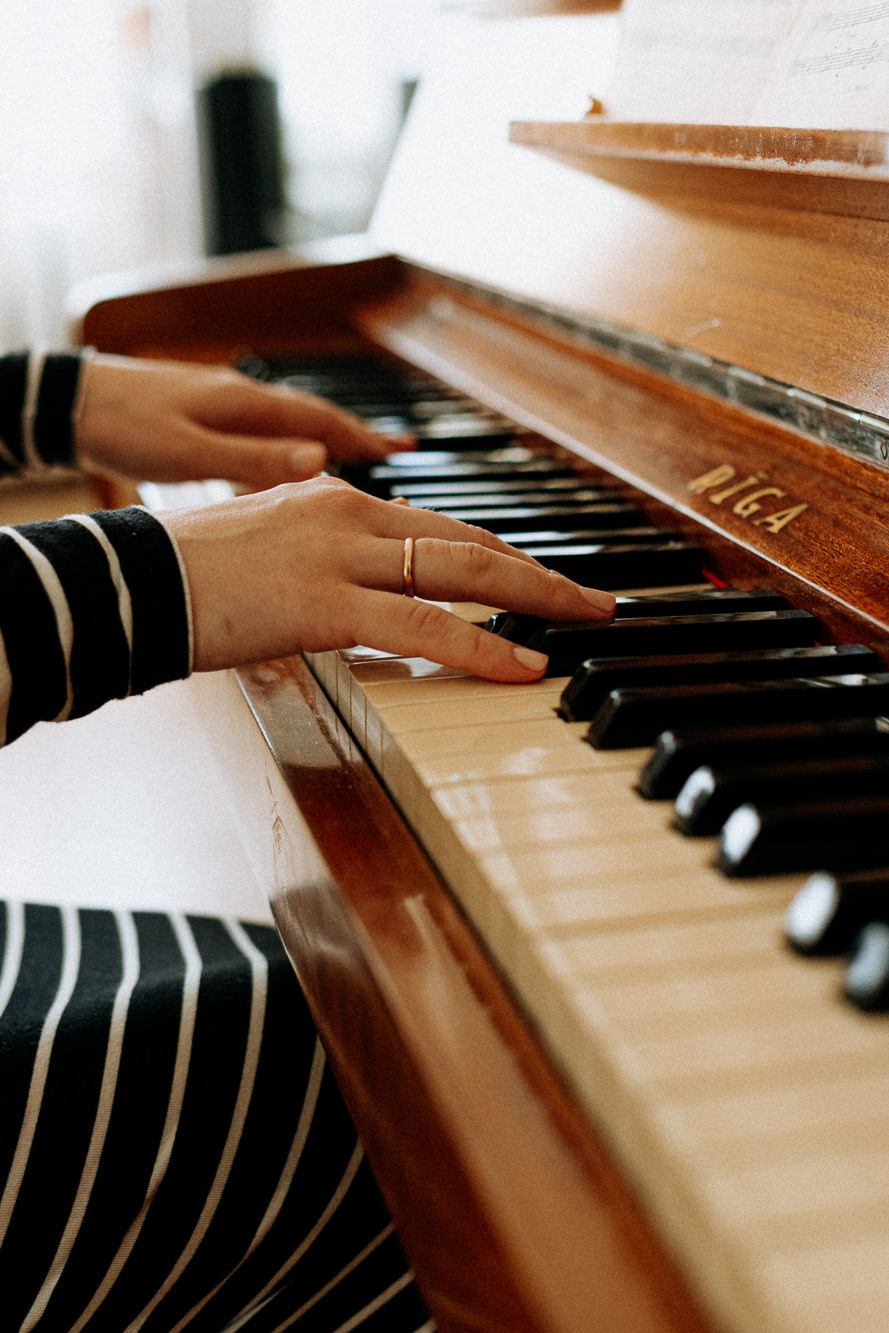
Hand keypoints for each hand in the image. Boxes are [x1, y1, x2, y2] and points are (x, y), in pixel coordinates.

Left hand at [75, 354, 403, 487]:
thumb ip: (255, 458)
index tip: (405, 451)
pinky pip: (267, 430)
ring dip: (329, 439)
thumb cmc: (123, 426)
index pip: (324, 420)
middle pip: (316, 418)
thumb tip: (320, 460)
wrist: (70, 402)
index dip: (367, 438)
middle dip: (359, 435)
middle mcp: (243, 397)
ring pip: (292, 423)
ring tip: (358, 458)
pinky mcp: (205, 415)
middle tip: (398, 454)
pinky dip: (293, 443)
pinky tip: (292, 459)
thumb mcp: (190, 451)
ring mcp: (224, 403)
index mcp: (247, 404)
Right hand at [161, 477, 615, 679]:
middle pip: (470, 540)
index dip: (500, 554)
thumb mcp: (272, 553)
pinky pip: (424, 625)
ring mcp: (341, 553)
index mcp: (337, 499)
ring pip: (464, 571)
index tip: (540, 577)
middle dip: (541, 571)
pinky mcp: (327, 601)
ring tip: (586, 619)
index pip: (441, 526)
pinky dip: (482, 645)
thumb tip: (370, 599)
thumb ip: (329, 567)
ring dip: (536, 596)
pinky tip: (525, 665)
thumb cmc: (191, 575)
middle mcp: (350, 512)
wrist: (128, 579)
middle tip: (594, 598)